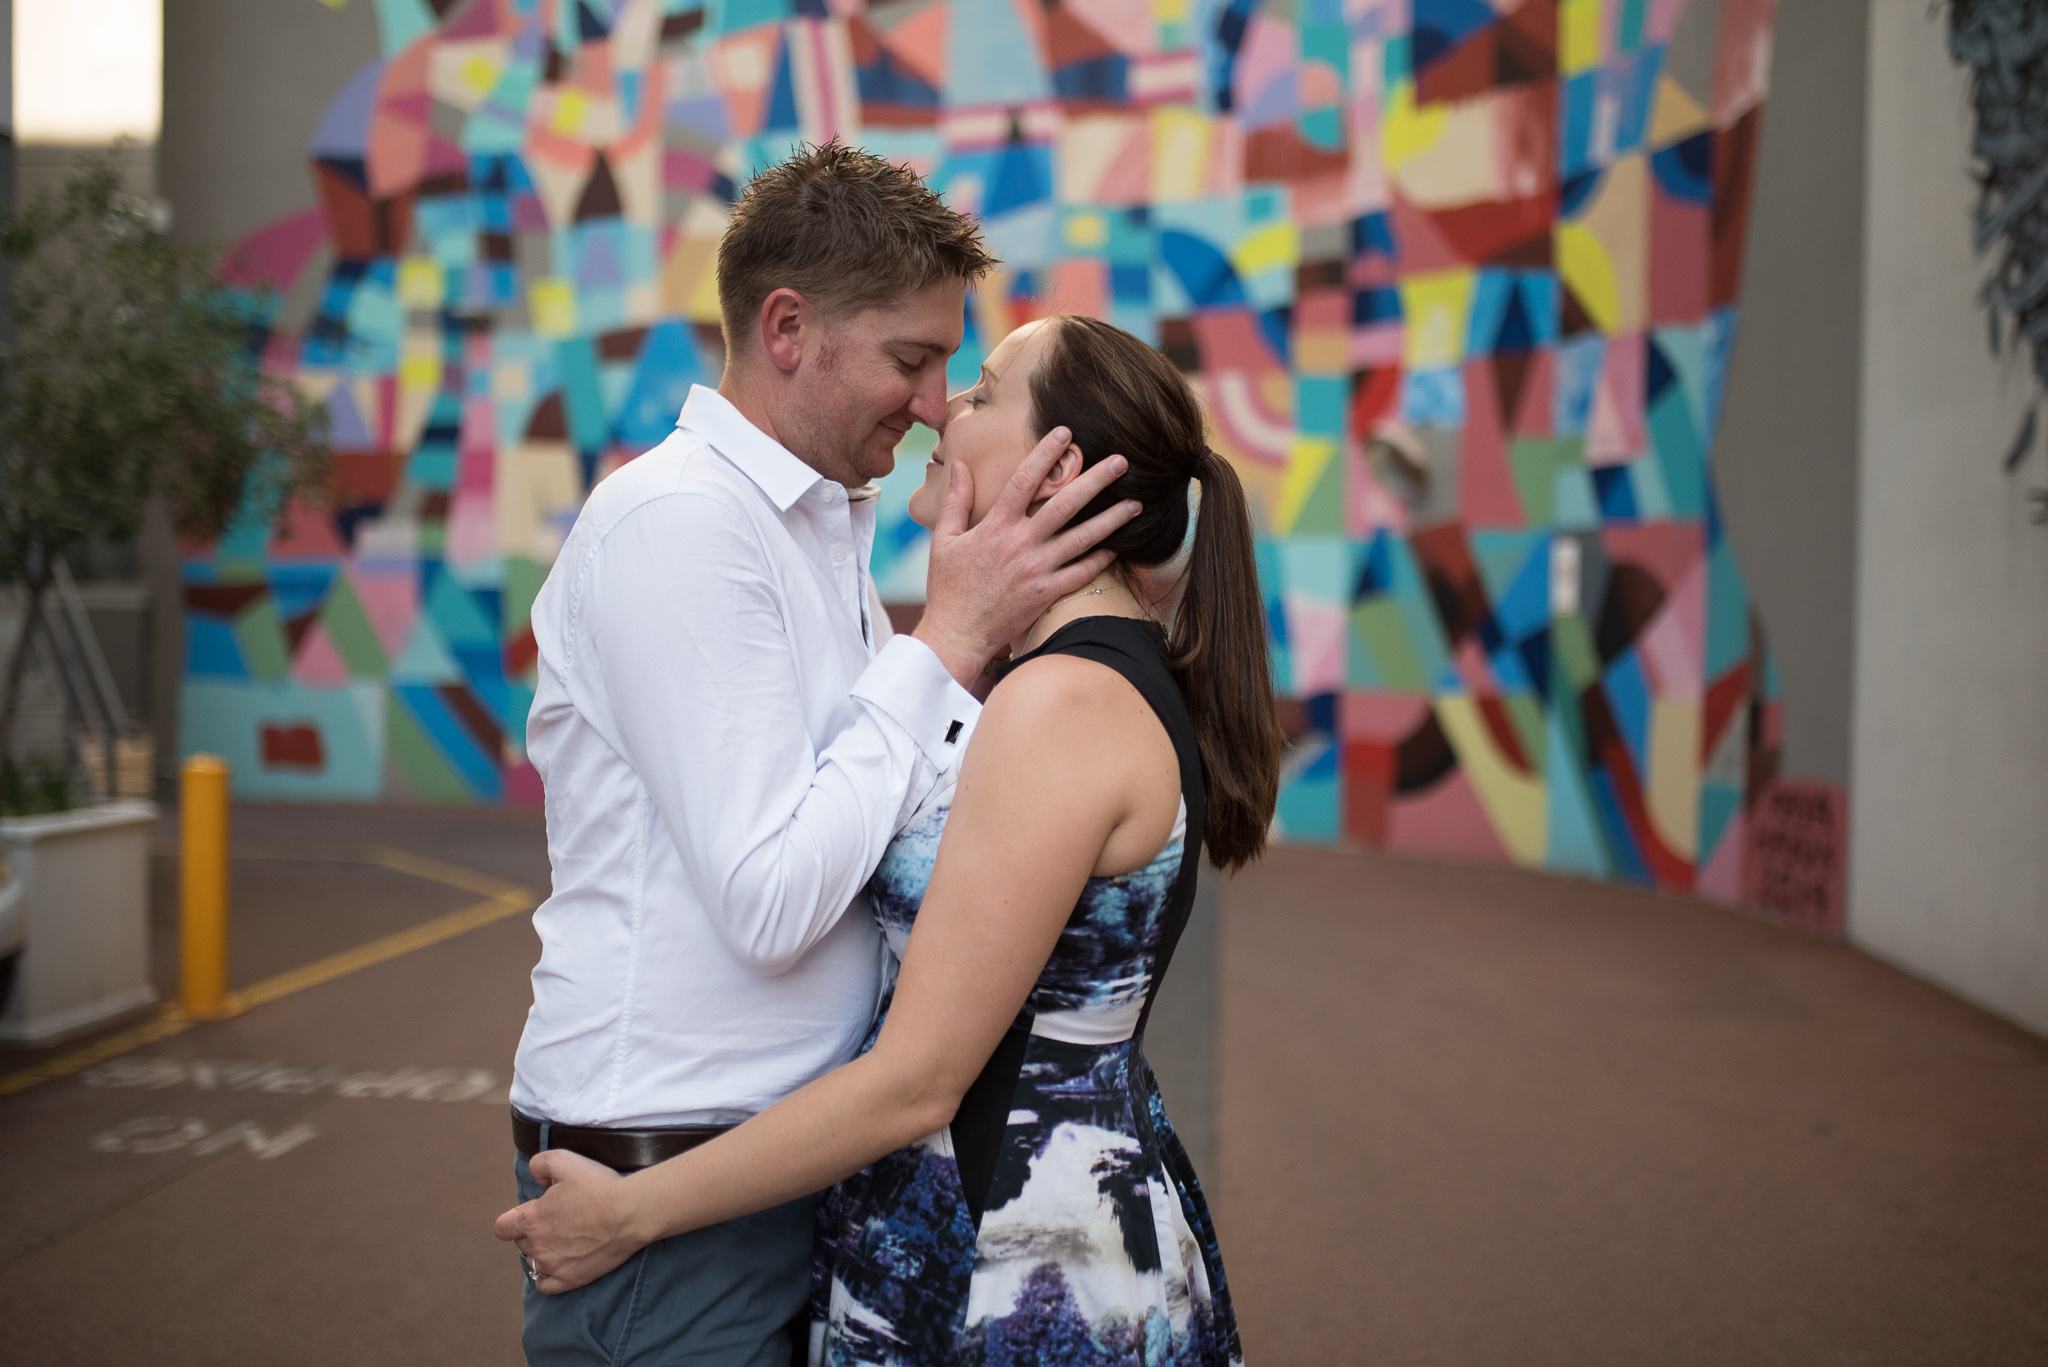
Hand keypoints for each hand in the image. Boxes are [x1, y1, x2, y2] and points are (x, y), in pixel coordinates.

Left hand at [494, 1148, 642, 1294]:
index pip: (503, 1227)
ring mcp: (553, 1266)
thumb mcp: (564, 1160)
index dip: (513, 1219)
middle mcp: (537, 1246)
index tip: (530, 1213)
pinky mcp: (569, 1280)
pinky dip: (547, 1276)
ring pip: (533, 1262)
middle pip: (520, 1243)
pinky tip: (558, 1264)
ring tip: (562, 1240)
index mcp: (531, 1219)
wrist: (630, 1214)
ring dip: (541, 1251)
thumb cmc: (599, 1186)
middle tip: (556, 1221)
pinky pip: (545, 1285)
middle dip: (532, 1232)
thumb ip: (539, 1164)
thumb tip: (535, 1177)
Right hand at [914, 427, 1140, 687]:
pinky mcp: (1047, 594)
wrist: (957, 635)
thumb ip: (956, 500)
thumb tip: (958, 464)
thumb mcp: (944, 539)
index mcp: (994, 526)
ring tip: (1136, 503)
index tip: (1065, 432)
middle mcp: (1020, 544)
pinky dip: (1101, 559)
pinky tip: (1119, 546)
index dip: (1045, 453)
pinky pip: (1081, 573)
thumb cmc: (948, 588)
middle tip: (1122, 461)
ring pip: (1082, 538)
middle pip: (1065, 504)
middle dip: (1095, 480)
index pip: (1023, 480)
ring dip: (1111, 519)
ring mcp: (1036, 570)